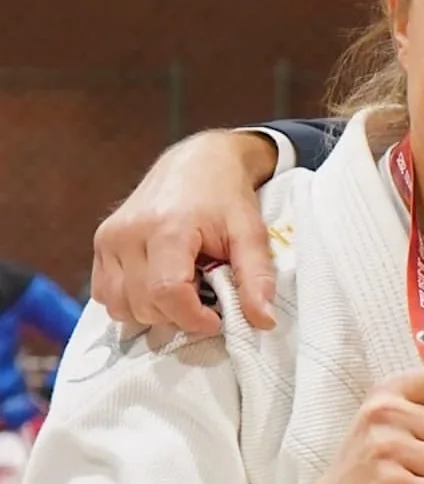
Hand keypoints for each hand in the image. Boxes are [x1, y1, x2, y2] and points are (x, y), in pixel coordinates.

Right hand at [91, 130, 280, 334]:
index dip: (193, 318)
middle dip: (178, 314)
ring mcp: (109, 238)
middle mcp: (128, 233)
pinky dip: (132, 300)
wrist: (198, 161)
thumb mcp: (251, 234)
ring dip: (154, 311)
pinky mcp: (100, 243)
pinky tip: (161, 282)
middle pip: (144, 305)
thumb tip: (263, 322)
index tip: (216, 319)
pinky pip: (105, 294)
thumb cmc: (225, 197)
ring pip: (120, 306)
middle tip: (204, 293)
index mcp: (166, 228)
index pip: (167, 293)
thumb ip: (257, 279)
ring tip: (184, 285)